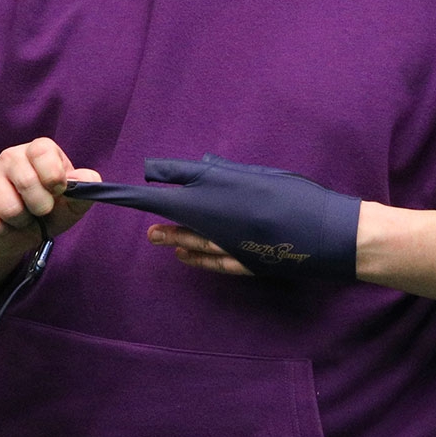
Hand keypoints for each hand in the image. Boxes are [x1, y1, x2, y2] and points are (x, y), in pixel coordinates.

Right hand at [0, 138, 101, 248]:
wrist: (16, 233)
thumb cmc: (47, 212)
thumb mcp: (71, 204)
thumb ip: (83, 191)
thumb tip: (89, 180)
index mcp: (37, 151)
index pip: (42, 150)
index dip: (54, 175)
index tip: (58, 190)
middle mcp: (10, 157)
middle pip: (27, 182)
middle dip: (40, 208)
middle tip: (40, 211)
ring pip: (10, 208)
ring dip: (22, 223)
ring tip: (22, 219)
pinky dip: (4, 234)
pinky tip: (5, 226)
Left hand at [67, 155, 362, 280]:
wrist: (330, 235)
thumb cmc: (298, 197)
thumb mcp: (261, 176)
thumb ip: (226, 174)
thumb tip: (197, 172)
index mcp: (218, 188)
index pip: (167, 181)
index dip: (136, 186)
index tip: (104, 189)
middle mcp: (213, 217)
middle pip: (171, 213)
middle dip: (147, 213)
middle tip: (128, 215)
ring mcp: (224, 244)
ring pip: (189, 240)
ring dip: (170, 237)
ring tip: (153, 237)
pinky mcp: (240, 263)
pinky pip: (209, 261)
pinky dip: (194, 257)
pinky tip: (182, 256)